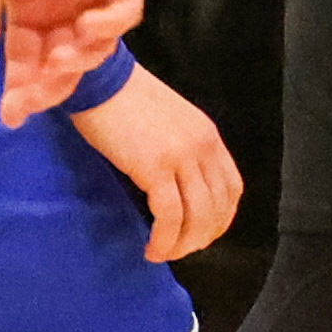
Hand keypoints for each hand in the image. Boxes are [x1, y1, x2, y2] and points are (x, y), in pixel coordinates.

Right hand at [0, 0, 144, 125]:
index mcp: (28, 6)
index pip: (26, 60)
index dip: (20, 88)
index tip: (9, 113)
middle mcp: (63, 3)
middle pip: (62, 62)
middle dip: (50, 85)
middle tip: (35, 97)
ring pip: (96, 43)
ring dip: (80, 58)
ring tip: (62, 57)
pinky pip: (125, 10)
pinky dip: (110, 24)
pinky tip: (89, 23)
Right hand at [68, 63, 243, 262]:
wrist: (100, 79)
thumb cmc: (124, 99)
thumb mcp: (169, 122)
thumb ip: (182, 149)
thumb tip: (178, 187)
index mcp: (207, 135)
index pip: (231, 187)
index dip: (222, 218)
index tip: (203, 233)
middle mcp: (202, 146)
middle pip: (217, 207)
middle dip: (202, 237)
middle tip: (181, 250)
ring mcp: (181, 157)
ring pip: (196, 217)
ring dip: (182, 244)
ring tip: (163, 253)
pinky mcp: (155, 168)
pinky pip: (169, 216)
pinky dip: (164, 239)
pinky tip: (152, 247)